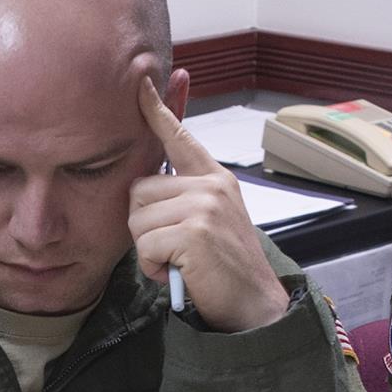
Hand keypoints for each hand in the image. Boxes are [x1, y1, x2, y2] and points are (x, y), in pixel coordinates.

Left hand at [127, 67, 291, 332]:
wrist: (255, 307)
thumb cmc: (226, 269)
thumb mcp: (211, 222)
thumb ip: (185, 199)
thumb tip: (144, 193)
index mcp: (215, 179)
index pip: (180, 137)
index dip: (157, 109)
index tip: (140, 84)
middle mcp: (211, 185)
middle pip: (138, 190)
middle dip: (143, 225)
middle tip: (172, 249)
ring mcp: (204, 206)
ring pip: (137, 219)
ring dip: (147, 249)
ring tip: (178, 262)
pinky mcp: (195, 231)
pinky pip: (144, 245)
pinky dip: (152, 267)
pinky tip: (177, 273)